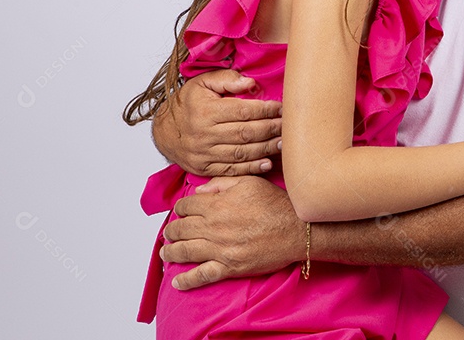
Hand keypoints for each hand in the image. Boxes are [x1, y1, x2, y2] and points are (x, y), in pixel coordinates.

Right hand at [152, 70, 281, 175]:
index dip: (265, 110)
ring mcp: (203, 153)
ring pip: (241, 152)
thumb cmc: (188, 103)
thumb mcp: (202, 82)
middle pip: (245, 133)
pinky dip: (251, 167)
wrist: (164, 130)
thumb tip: (250, 83)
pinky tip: (267, 162)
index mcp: (205, 111)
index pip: (243, 111)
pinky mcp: (204, 167)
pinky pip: (231, 169)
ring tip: (283, 143)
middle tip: (289, 126)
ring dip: (265, 149)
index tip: (282, 108)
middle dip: (270, 129)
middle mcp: (203, 134)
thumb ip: (227, 79)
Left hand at [161, 176, 302, 289]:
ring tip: (165, 252)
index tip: (180, 212)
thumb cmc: (277, 204)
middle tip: (169, 233)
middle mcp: (214, 227)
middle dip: (171, 231)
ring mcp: (220, 249)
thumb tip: (200, 191)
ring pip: (185, 252)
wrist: (297, 230)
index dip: (180, 209)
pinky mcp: (229, 267)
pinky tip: (177, 282)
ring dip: (171, 252)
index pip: (186, 206)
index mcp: (218, 204)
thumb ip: (221, 183)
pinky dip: (186, 280)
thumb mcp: (250, 182)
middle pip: (181, 229)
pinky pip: (202, 276)